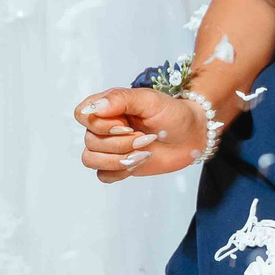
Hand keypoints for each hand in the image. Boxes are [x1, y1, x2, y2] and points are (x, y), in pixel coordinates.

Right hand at [73, 86, 204, 182]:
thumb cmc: (172, 113)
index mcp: (107, 107)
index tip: (126, 124)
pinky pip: (103, 175)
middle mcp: (104, 127)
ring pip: (91, 160)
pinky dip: (120, 172)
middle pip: (89, 141)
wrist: (191, 136)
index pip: (82, 115)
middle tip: (146, 138)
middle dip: (120, 143)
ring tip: (144, 151)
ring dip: (119, 158)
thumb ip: (121, 99)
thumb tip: (94, 107)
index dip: (101, 124)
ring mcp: (110, 147)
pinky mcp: (118, 166)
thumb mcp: (149, 99)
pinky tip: (139, 161)